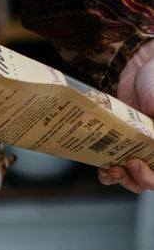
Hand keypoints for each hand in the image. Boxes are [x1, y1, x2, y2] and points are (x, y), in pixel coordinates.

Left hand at [103, 45, 153, 192]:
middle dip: (134, 180)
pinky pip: (115, 168)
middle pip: (149, 181)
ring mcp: (140, 150)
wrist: (141, 67)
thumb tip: (152, 145)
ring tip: (109, 169)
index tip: (136, 164)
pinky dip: (108, 172)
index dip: (152, 178)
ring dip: (119, 179)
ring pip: (132, 179)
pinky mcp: (121, 146)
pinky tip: (101, 166)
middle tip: (119, 168)